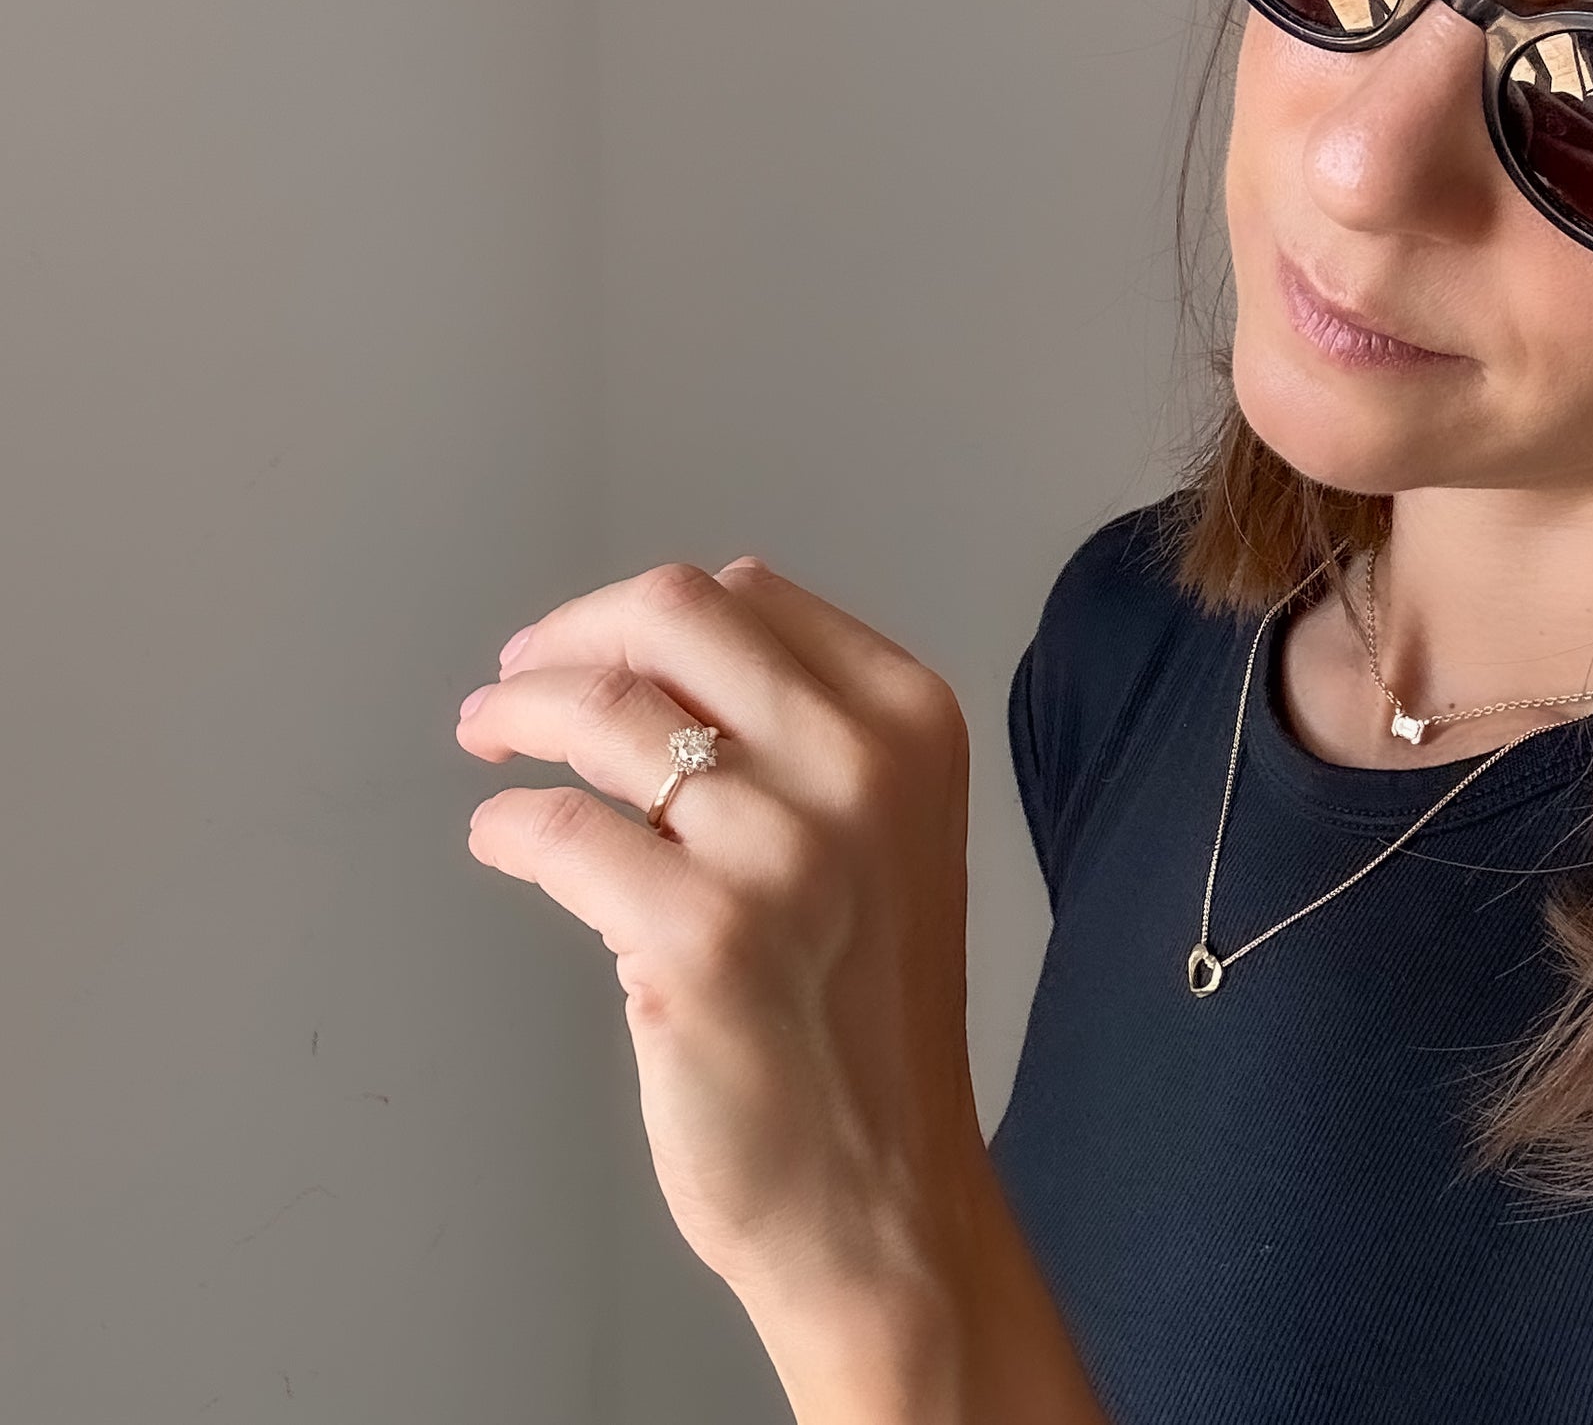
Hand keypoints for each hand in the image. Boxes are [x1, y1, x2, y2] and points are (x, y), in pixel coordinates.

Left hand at [456, 555, 987, 1332]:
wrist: (884, 1194)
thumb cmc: (869, 1014)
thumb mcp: (886, 830)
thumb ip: (809, 725)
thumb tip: (682, 633)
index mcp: (910, 723)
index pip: (751, 592)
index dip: (641, 613)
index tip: (589, 645)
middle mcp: (858, 765)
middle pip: (672, 615)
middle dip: (571, 633)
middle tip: (516, 677)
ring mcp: (780, 848)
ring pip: (602, 710)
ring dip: (517, 712)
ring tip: (489, 738)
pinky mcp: (698, 936)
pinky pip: (558, 828)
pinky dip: (507, 824)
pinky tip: (501, 838)